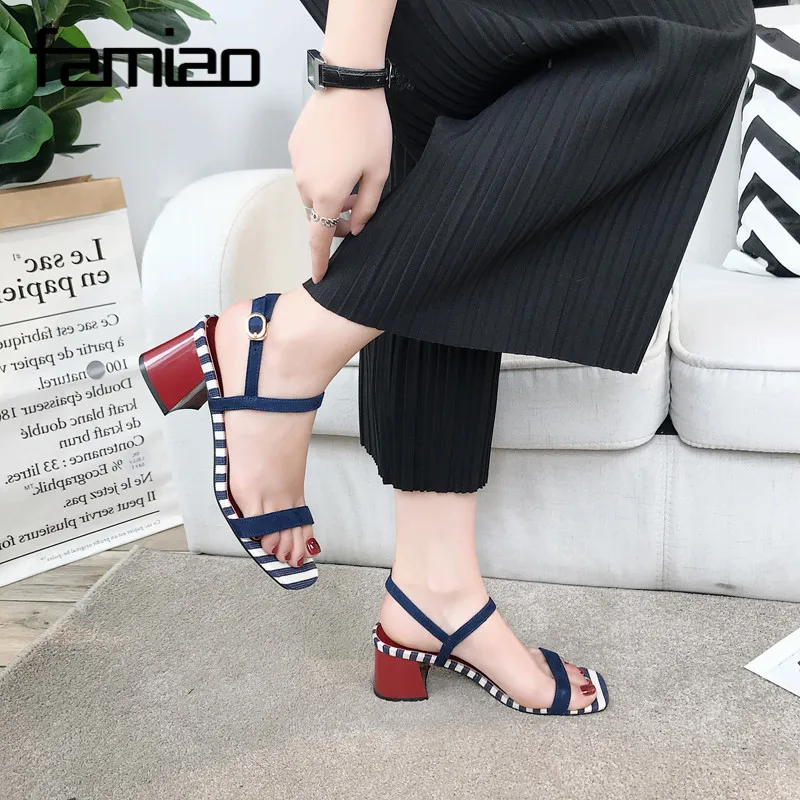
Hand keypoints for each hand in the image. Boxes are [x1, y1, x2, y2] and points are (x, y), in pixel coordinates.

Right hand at [288, 86, 392, 282]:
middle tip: (358, 210)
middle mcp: (306, 185)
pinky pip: (307, 172)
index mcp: (328, 196)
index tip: (320, 278)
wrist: (348, 85)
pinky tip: (340, 156)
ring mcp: (297, 165)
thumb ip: (368, 207)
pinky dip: (322, 175)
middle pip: (318, 215)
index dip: (320, 261)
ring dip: (329, 195)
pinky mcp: (294, 147)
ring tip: (353, 178)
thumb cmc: (370, 129)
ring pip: (312, 194)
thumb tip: (358, 228)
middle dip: (336, 220)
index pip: (320, 240)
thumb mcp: (379, 173)